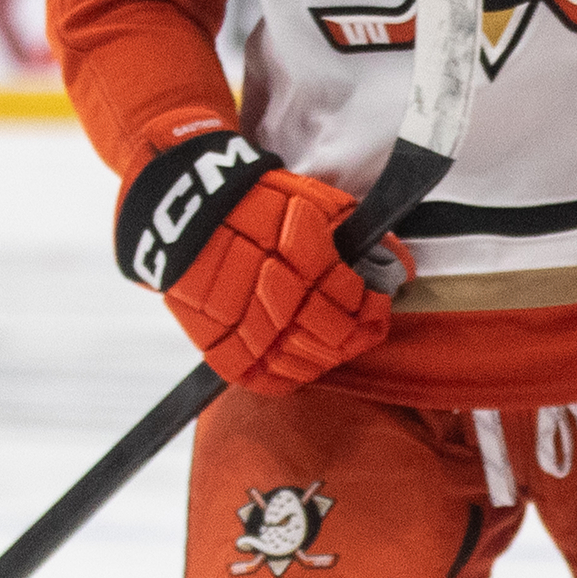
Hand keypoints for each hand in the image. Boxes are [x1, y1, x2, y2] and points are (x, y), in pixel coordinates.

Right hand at [113, 117, 410, 392]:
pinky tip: (302, 359)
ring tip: (337, 340)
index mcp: (303, 257)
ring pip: (305, 362)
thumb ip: (353, 232)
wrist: (185, 212)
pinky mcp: (221, 345)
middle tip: (366, 323)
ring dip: (329, 355)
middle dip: (359, 332)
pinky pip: (266, 378)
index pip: (353, 300)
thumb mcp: (312, 199)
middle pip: (334, 336)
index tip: (377, 299)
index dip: (373, 304)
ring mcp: (247, 326)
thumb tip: (391, 262)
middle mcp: (277, 295)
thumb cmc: (252, 201)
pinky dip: (290, 375)